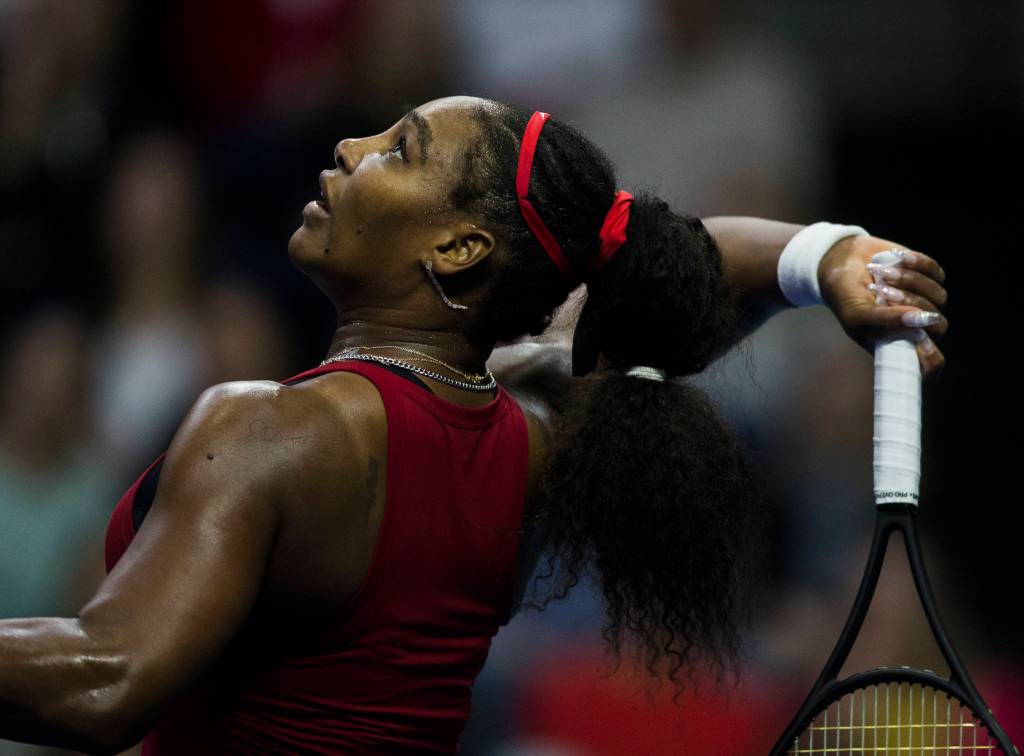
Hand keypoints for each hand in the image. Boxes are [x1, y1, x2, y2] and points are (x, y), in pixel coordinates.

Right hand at [818, 234, 947, 379]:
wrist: (842, 263)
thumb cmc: (845, 296)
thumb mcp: (856, 314)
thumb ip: (884, 322)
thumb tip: (922, 319)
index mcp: (898, 346)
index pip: (929, 365)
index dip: (930, 356)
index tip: (917, 337)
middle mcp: (916, 328)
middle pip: (938, 326)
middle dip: (910, 305)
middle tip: (882, 292)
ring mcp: (925, 302)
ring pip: (938, 296)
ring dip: (908, 281)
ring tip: (880, 273)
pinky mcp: (929, 278)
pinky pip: (936, 273)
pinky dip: (916, 264)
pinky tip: (895, 259)